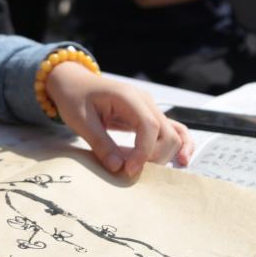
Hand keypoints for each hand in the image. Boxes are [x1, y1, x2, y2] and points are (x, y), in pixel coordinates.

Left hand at [45, 62, 192, 176]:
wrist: (74, 83)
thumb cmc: (74, 98)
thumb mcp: (80, 121)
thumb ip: (100, 143)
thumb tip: (118, 167)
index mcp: (128, 96)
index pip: (149, 126)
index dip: (143, 152)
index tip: (129, 170)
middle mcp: (145, 101)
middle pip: (167, 132)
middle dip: (155, 157)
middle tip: (132, 171)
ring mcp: (150, 108)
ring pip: (173, 134)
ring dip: (167, 154)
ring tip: (156, 173)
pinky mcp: (149, 117)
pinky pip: (173, 130)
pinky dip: (180, 145)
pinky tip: (181, 161)